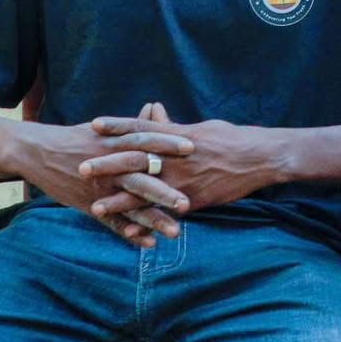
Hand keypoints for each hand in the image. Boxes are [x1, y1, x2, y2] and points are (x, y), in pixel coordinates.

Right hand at [9, 110, 189, 248]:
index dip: (168, 143)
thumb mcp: (104, 129)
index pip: (146, 141)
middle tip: (188, 202)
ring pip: (130, 205)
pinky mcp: (89, 204)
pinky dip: (129, 233)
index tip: (193, 147)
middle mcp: (110, 166)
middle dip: (164, 191)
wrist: (36, 151)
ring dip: (152, 219)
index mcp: (116, 143)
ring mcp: (100, 187)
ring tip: (176, 233)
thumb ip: (132, 125)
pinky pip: (111, 222)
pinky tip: (148, 244)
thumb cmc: (77, 138)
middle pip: (140, 178)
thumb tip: (154, 108)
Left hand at [85, 108, 286, 213]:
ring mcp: (185, 179)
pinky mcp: (193, 199)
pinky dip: (145, 220)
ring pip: (146, 190)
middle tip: (81, 167)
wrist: (260, 158)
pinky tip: (128, 229)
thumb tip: (154, 112)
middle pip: (137, 159)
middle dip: (107, 165)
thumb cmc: (232, 139)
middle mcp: (178, 156)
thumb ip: (173, 126)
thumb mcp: (202, 127)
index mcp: (179, 135)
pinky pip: (164, 211)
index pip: (143, 128)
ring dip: (119, 199)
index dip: (119, 126)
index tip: (94, 125)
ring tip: (95, 206)